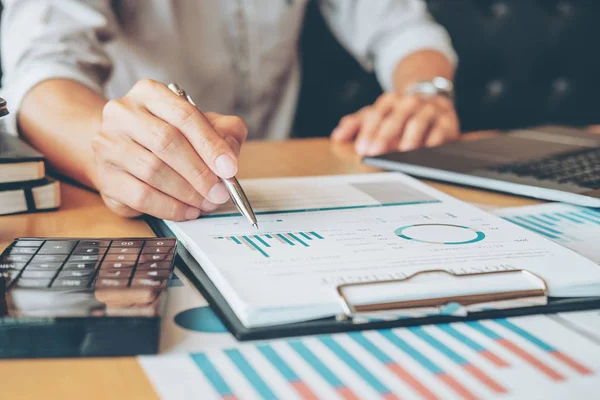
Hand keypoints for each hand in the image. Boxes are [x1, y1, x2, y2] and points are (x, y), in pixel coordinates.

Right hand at [91, 79, 247, 220]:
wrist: (124, 151)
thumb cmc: (168, 136)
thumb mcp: (202, 125)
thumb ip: (224, 132)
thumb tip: (229, 156)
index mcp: (149, 93)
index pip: (184, 115)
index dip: (210, 144)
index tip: (229, 168)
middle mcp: (122, 113)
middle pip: (166, 142)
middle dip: (199, 172)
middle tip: (220, 192)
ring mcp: (108, 145)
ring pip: (152, 171)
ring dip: (187, 192)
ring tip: (207, 202)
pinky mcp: (105, 178)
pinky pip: (141, 196)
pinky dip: (170, 207)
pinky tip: (188, 210)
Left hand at [331, 92, 459, 155]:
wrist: (432, 99)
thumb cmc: (398, 114)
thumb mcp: (375, 115)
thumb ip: (355, 125)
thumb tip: (337, 137)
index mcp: (389, 102)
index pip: (376, 115)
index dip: (368, 132)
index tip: (362, 149)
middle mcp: (408, 103)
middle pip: (395, 119)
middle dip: (384, 137)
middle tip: (376, 153)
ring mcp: (428, 110)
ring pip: (418, 122)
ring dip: (408, 139)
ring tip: (401, 153)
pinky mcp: (446, 121)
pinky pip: (440, 131)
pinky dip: (432, 142)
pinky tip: (425, 152)